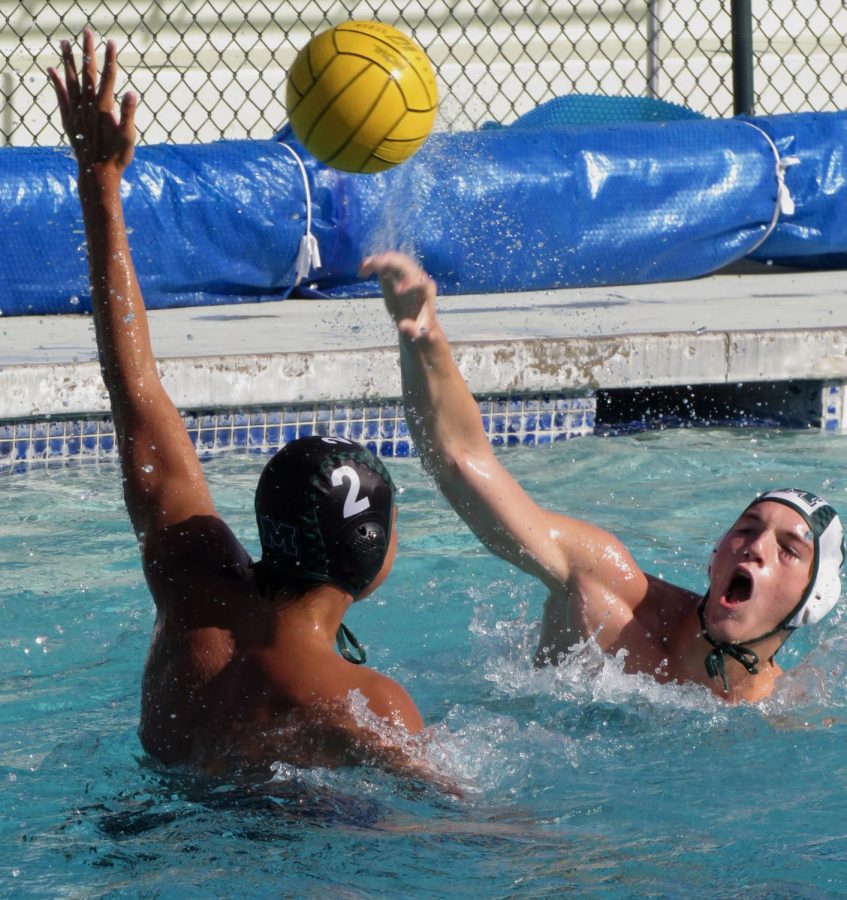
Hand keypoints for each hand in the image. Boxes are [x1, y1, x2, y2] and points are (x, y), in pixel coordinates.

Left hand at [47, 28, 136, 182]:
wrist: (97, 173)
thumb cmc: (116, 157)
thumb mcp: (128, 138)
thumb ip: (128, 114)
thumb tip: (130, 93)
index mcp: (104, 107)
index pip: (108, 77)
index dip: (110, 59)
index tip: (112, 43)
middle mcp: (87, 105)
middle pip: (87, 72)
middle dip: (88, 51)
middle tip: (87, 32)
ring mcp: (76, 111)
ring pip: (71, 80)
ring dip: (68, 60)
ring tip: (65, 43)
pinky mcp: (68, 118)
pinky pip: (61, 95)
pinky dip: (56, 82)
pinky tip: (52, 70)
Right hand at [359, 252, 437, 340]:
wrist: (416, 318)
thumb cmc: (420, 325)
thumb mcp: (419, 332)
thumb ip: (413, 330)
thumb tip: (403, 326)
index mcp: (426, 291)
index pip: (421, 282)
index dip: (410, 283)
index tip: (397, 291)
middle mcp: (418, 277)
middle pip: (406, 264)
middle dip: (392, 263)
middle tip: (376, 267)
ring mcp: (406, 272)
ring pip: (394, 259)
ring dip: (379, 260)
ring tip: (364, 267)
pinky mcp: (395, 272)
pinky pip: (385, 261)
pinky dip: (373, 262)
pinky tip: (362, 269)